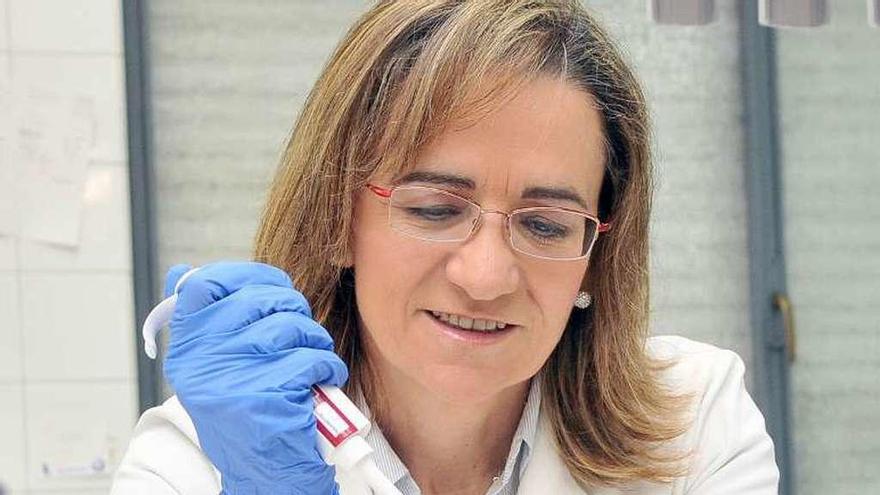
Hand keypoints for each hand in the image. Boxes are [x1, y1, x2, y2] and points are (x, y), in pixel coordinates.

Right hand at [162, 261, 348, 494]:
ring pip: (290, 325)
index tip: (272, 289)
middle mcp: (201, 361)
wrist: (265, 474)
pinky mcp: (267, 395)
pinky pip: (312, 356)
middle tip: (301, 333)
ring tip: (312, 360)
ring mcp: (232, 377)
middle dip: (293, 309)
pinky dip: (327, 366)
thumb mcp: (212, 369)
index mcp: (186, 349)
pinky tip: (321, 381)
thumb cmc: (247, 414)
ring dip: (314, 340)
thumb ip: (204, 323)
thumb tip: (181, 272)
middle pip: (259, 298)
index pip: (205, 283)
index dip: (247, 276)